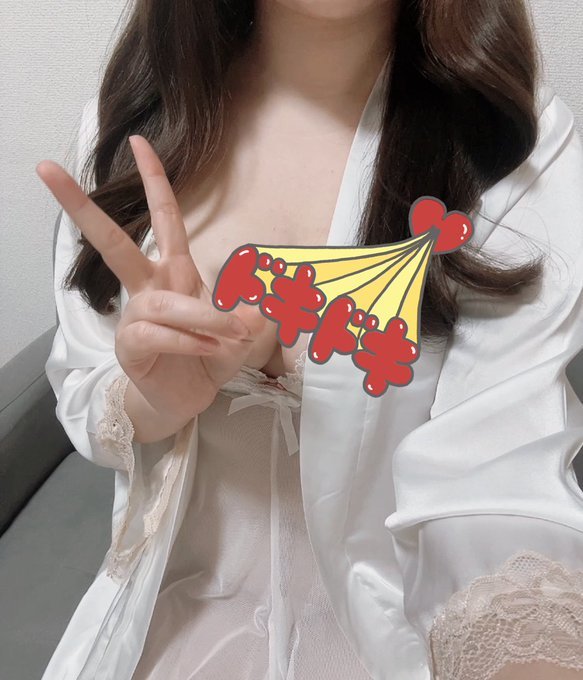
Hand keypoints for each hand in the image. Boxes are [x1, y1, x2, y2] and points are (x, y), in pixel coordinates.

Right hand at [36, 134, 266, 424]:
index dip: (155, 182)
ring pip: (160, 303)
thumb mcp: (244, 330)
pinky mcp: (132, 348)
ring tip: (229, 336)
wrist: (186, 399)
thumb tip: (273, 288)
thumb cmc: (208, 357)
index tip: (139, 142)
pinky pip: (159, 336)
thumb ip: (260, 307)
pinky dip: (190, 342)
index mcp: (174, 273)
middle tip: (48, 169)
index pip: (165, 219)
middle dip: (82, 207)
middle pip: (113, 243)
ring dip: (201, 317)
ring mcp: (136, 318)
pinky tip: (210, 350)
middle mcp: (149, 289)